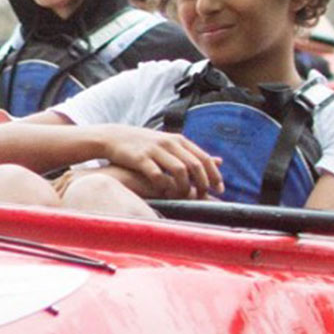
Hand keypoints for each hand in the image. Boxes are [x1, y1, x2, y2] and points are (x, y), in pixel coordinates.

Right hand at [99, 126, 222, 199]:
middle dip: (203, 183)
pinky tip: (164, 192)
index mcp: (178, 140)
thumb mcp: (171, 143)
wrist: (113, 137)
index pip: (204, 158)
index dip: (214, 174)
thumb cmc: (145, 144)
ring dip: (185, 186)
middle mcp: (169, 143)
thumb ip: (193, 153)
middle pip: (195, 165)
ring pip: (179, 170)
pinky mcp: (140, 158)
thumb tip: (220, 161)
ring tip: (184, 196)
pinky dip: (164, 186)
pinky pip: (157, 174)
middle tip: (204, 196)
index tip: (219, 189)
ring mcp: (155, 150)